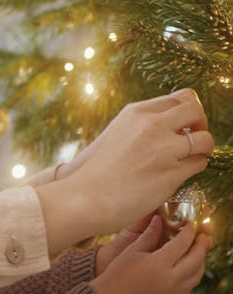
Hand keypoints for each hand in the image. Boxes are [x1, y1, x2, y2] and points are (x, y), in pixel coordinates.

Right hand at [58, 88, 213, 233]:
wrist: (87, 196)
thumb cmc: (101, 169)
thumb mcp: (118, 132)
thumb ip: (143, 123)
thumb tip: (170, 124)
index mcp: (138, 112)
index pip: (180, 97)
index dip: (189, 111)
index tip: (185, 124)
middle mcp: (152, 125)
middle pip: (196, 109)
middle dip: (201, 123)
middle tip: (195, 137)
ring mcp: (164, 149)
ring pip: (205, 139)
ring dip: (204, 148)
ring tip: (194, 157)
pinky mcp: (171, 174)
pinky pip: (200, 164)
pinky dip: (197, 167)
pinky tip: (183, 172)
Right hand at [91, 215, 212, 293]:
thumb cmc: (119, 271)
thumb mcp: (133, 249)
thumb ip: (150, 234)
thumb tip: (160, 218)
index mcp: (159, 264)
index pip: (182, 243)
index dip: (188, 230)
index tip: (189, 223)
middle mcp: (170, 279)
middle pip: (196, 258)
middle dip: (201, 244)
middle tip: (202, 234)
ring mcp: (172, 291)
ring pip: (197, 273)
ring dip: (201, 259)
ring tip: (197, 248)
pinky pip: (191, 284)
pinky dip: (195, 272)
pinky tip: (189, 264)